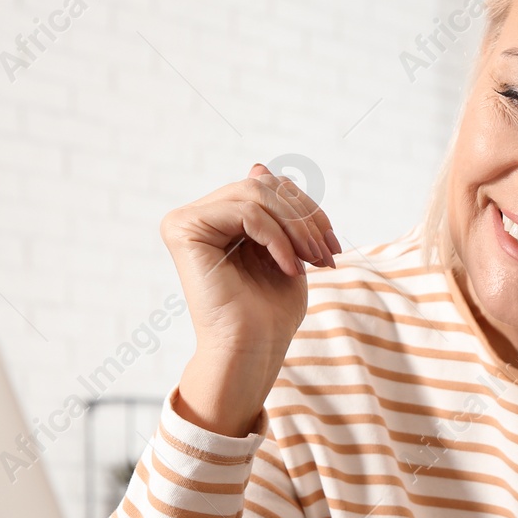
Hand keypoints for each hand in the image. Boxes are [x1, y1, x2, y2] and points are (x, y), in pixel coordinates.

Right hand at [161, 163, 340, 436]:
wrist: (251, 352)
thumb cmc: (269, 312)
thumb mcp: (286, 251)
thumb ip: (275, 211)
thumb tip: (259, 165)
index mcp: (219, 220)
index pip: (268, 187)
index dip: (308, 210)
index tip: (333, 248)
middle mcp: (197, 216)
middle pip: (263, 185)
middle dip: (306, 218)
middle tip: (328, 255)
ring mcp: (187, 221)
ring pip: (256, 194)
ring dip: (297, 229)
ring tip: (315, 262)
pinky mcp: (184, 229)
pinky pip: (246, 212)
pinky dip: (279, 239)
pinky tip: (291, 269)